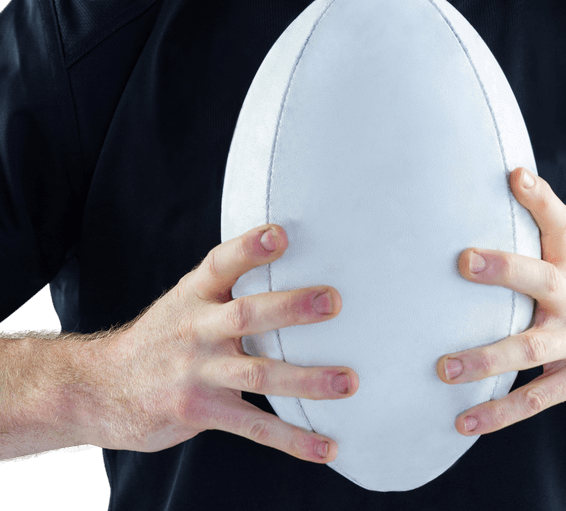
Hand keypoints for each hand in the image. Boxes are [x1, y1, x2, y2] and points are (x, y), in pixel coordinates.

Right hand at [87, 225, 357, 461]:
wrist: (104, 388)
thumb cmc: (162, 336)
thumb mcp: (186, 298)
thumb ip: (227, 282)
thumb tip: (285, 248)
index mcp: (195, 293)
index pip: (222, 263)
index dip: (250, 247)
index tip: (280, 234)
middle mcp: (197, 329)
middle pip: (247, 315)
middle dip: (291, 308)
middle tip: (332, 301)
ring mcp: (199, 373)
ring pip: (258, 374)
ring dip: (306, 380)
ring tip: (347, 381)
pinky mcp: (202, 412)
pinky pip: (254, 427)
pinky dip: (292, 439)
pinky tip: (324, 445)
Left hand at [437, 167, 565, 434]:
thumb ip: (534, 261)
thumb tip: (469, 239)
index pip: (558, 224)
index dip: (539, 198)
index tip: (515, 174)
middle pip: (541, 279)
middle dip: (504, 268)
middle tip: (465, 261)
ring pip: (531, 348)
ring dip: (485, 358)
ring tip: (444, 368)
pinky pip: (535, 400)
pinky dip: (498, 413)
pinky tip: (465, 421)